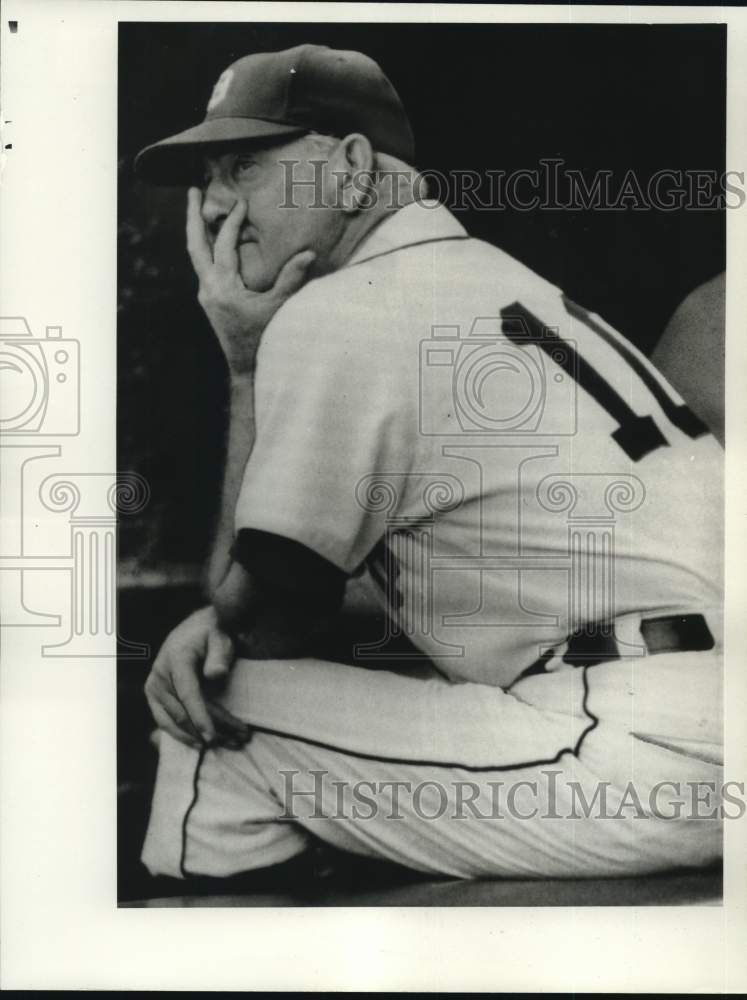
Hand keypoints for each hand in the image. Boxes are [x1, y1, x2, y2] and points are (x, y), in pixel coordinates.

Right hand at [144, 605, 250, 748]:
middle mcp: (159, 676)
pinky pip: (166, 722)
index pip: (187, 694)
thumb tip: (216, 674)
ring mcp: (154, 688)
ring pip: (173, 721)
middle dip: (206, 730)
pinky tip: (200, 742)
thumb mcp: (220, 638)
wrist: (197, 629)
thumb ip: (219, 655)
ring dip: (196, 737)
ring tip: (223, 744)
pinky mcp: (155, 697)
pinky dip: (183, 734)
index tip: (212, 737)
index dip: (200, 717)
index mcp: (175, 660)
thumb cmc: (212, 635)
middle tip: (236, 741)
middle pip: (182, 712)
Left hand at [186, 187, 315, 375]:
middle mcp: (208, 288)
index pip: (224, 244)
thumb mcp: (278, 308)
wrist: (245, 368)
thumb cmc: (263, 339)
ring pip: (195, 255)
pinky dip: (206, 247)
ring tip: (199, 209)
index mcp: (222, 287)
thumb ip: (291, 280)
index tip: (242, 203)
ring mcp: (205, 294)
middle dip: (193, 216)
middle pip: (194, 244)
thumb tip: (308, 254)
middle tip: (193, 190)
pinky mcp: (209, 299)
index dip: (233, 221)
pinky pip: (203, 266)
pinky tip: (213, 241)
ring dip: (197, 231)